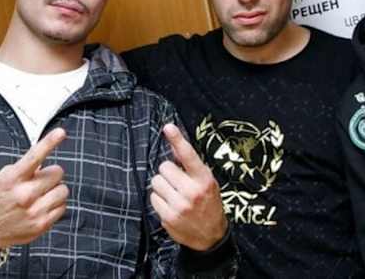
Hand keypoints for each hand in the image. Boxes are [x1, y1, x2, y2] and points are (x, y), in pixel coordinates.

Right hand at [0, 128, 68, 255]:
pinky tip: (42, 207)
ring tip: (41, 195)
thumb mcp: (2, 178)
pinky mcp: (43, 223)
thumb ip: (21, 167)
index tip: (60, 133)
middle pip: (57, 172)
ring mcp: (35, 210)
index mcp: (13, 179)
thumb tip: (40, 163)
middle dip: (50, 175)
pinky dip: (55, 205)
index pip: (34, 156)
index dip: (49, 142)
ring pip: (63, 189)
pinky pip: (63, 206)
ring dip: (55, 190)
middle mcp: (25, 194)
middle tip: (40, 181)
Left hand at [150, 123, 227, 250]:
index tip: (168, 127)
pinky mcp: (168, 217)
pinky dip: (159, 200)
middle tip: (177, 182)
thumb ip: (190, 165)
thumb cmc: (209, 203)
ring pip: (156, 182)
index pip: (189, 155)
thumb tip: (176, 146)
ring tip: (173, 194)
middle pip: (164, 167)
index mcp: (204, 179)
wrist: (211, 236)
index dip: (177, 140)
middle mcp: (192, 191)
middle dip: (168, 172)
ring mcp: (179, 205)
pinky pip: (153, 198)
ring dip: (162, 186)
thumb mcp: (206, 182)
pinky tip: (170, 205)